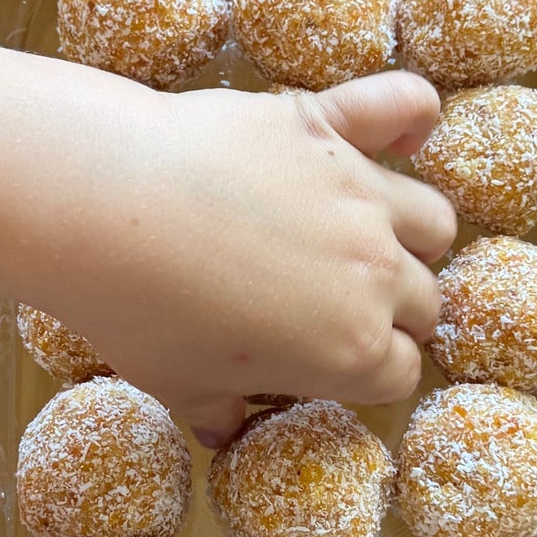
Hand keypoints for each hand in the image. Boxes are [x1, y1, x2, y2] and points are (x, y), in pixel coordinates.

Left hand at [9, 70, 456, 445]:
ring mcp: (360, 193)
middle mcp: (375, 273)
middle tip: (342, 305)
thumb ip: (214, 409)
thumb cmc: (138, 309)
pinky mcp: (328, 126)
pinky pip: (402, 107)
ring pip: (433, 221)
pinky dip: (411, 115)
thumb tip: (223, 429)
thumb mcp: (176, 383)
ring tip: (373, 238)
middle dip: (396, 313)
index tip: (336, 365)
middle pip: (424, 302)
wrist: (104, 205)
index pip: (399, 374)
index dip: (370, 374)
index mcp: (349, 352)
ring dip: (415, 237)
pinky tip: (407, 132)